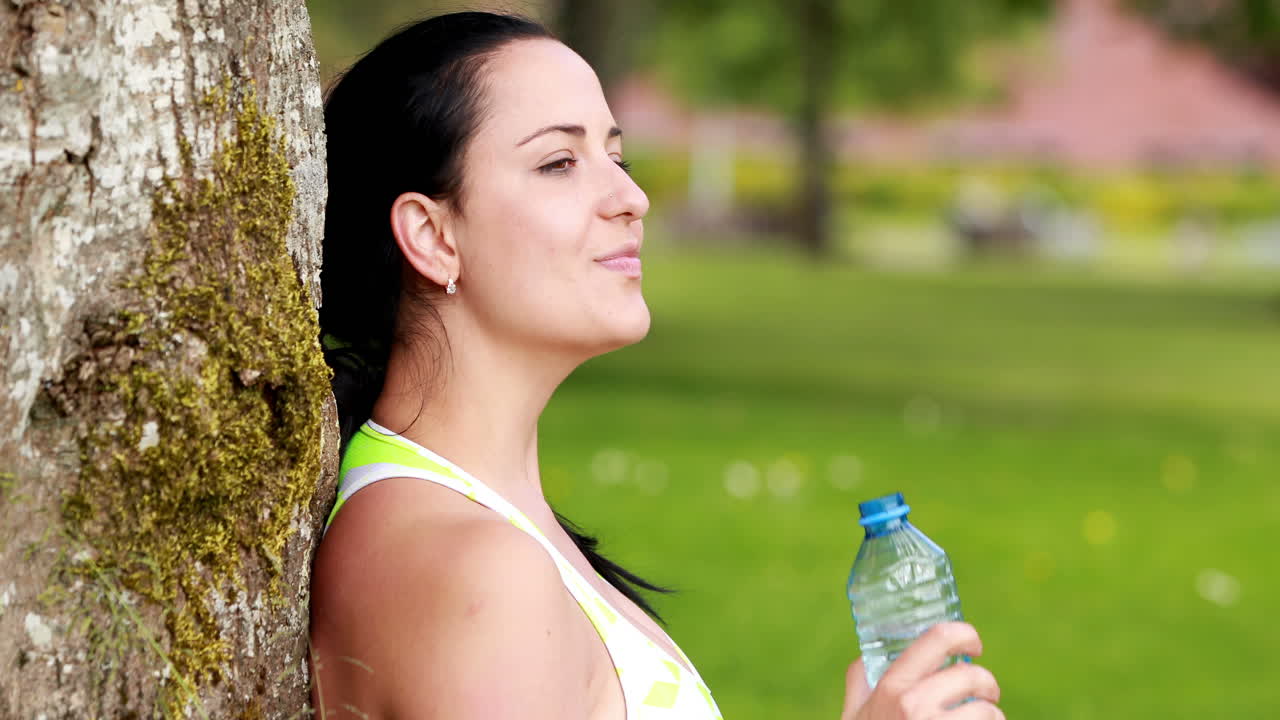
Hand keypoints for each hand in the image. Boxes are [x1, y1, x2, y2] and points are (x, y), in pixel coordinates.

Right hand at [840, 622, 1002, 719]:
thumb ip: (860, 684)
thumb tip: (868, 657)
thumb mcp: (854, 716)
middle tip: (984, 693)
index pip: (939, 638)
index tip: (972, 645)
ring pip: (989, 712)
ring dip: (991, 717)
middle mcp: (915, 706)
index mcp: (891, 687)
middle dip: (986, 684)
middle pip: (973, 675)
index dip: (965, 634)